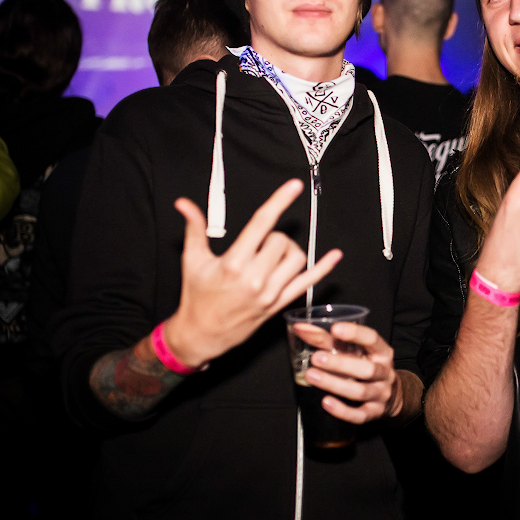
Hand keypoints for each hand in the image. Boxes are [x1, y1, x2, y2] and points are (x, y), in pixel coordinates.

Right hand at [164, 179, 341, 367]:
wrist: (202, 333)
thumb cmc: (197, 296)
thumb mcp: (193, 260)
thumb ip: (194, 228)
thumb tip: (184, 204)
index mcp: (234, 263)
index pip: (261, 224)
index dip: (279, 201)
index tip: (293, 186)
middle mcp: (255, 278)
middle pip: (281, 241)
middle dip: (273, 236)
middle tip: (258, 245)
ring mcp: (270, 293)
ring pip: (297, 258)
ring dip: (289, 250)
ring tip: (272, 255)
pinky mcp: (279, 304)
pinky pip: (307, 283)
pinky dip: (323, 268)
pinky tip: (334, 256)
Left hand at [297, 320, 405, 423]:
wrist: (390, 396)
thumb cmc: (366, 366)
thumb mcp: (354, 351)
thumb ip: (327, 339)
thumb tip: (300, 328)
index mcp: (381, 352)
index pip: (372, 339)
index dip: (355, 334)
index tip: (335, 329)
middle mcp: (384, 372)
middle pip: (367, 369)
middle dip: (340, 364)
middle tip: (316, 358)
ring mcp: (381, 394)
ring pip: (361, 391)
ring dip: (335, 384)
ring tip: (312, 376)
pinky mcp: (374, 412)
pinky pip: (360, 415)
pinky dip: (343, 410)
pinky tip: (326, 402)